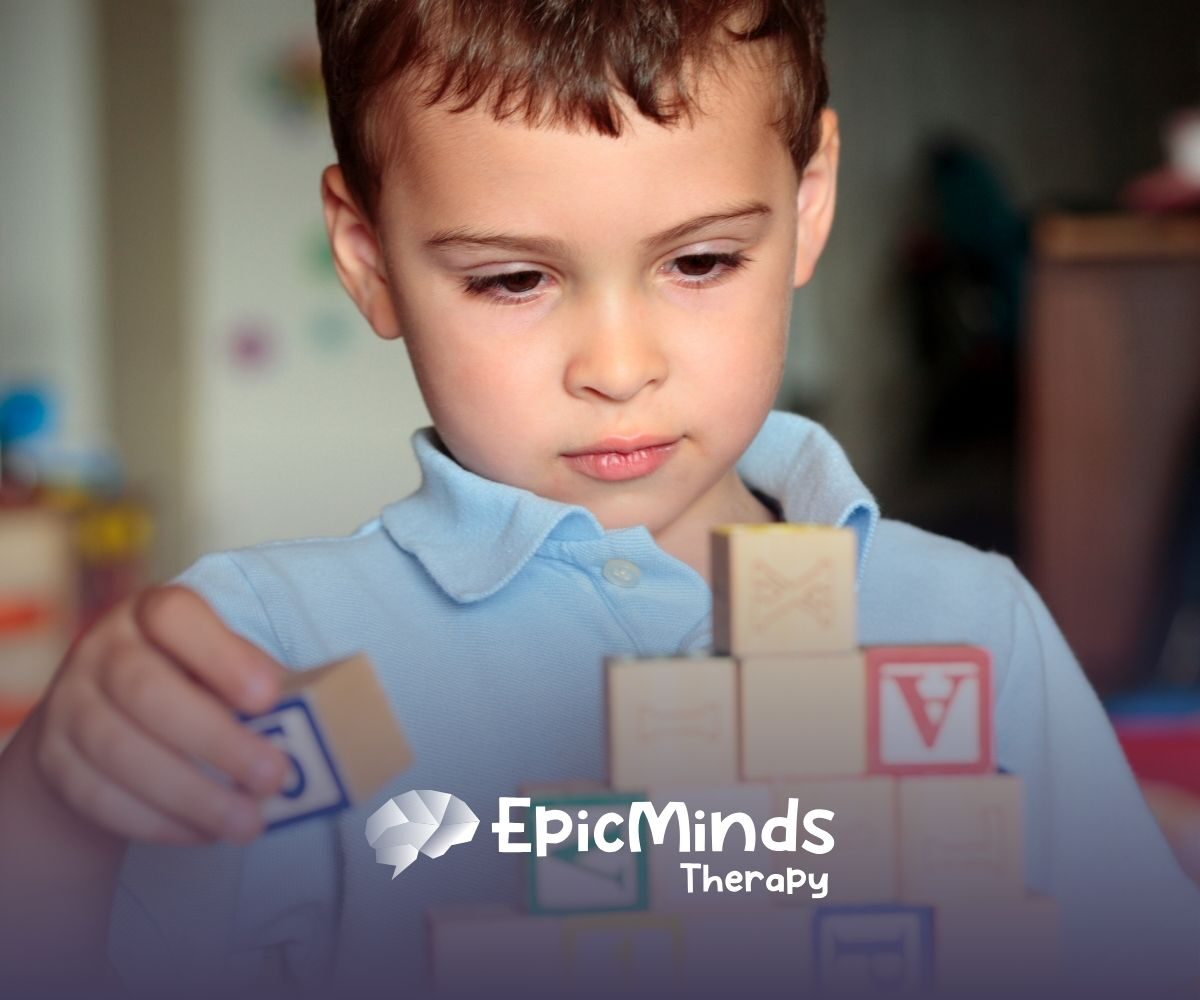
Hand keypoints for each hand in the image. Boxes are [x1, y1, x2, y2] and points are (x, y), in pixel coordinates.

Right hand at [29, 585, 289, 844]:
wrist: (104, 714)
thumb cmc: (192, 681)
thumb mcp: (220, 662)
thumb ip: (252, 680)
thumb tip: (304, 723)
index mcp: (151, 612)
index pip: (174, 616)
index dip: (222, 656)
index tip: (269, 697)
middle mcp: (102, 649)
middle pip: (145, 690)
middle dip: (215, 740)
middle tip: (273, 777)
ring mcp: (69, 703)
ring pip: (118, 750)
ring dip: (191, 794)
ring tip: (248, 822)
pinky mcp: (53, 759)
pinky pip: (98, 796)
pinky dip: (157, 820)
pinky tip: (204, 832)